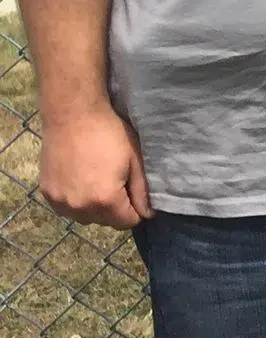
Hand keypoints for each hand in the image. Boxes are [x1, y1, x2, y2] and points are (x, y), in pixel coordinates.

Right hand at [40, 106, 151, 227]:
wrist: (72, 115)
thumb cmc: (109, 134)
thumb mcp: (134, 161)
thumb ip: (141, 192)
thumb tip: (147, 214)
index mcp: (105, 200)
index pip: (127, 223)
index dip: (135, 210)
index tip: (133, 192)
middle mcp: (79, 207)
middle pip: (105, 222)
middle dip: (115, 209)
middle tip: (116, 182)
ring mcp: (59, 201)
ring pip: (85, 218)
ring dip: (94, 207)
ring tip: (97, 181)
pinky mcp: (46, 192)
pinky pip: (66, 208)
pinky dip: (76, 201)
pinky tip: (80, 181)